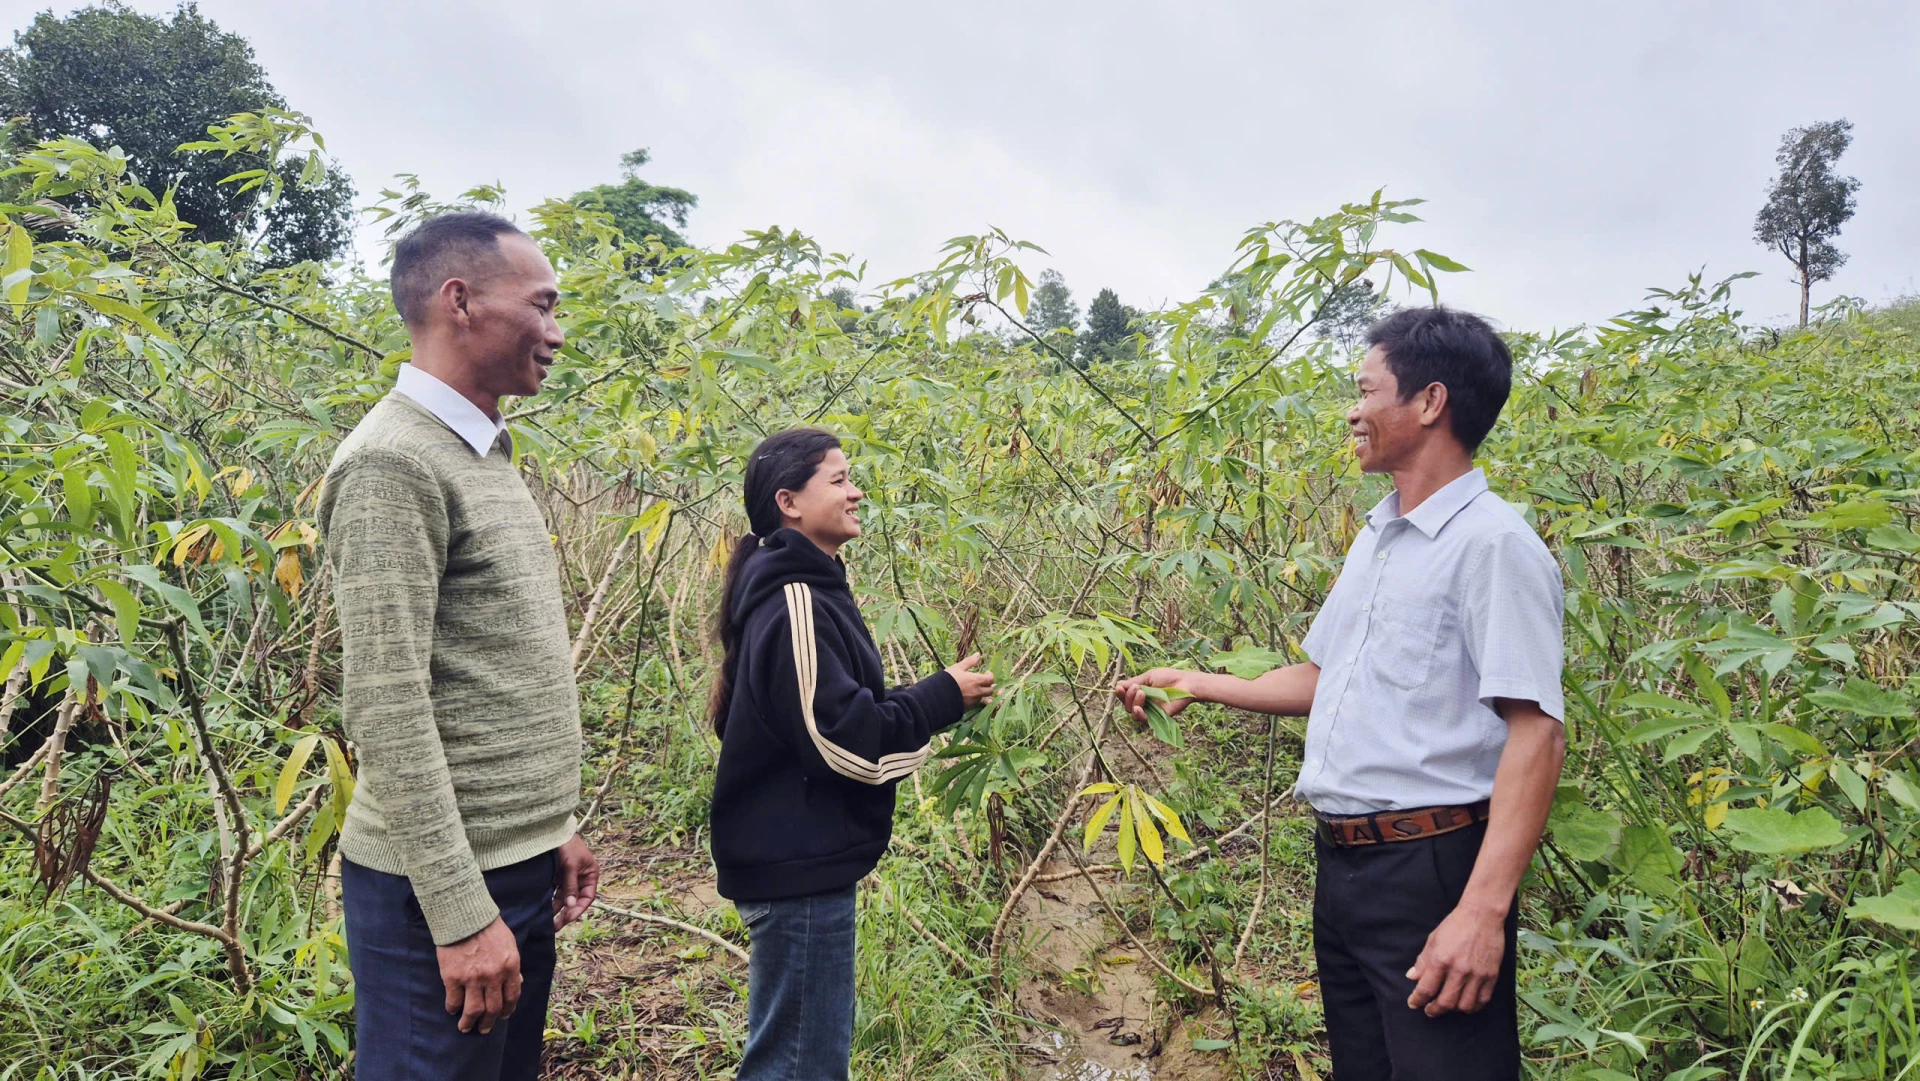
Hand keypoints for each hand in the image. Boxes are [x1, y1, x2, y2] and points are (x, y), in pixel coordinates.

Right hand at [437, 916, 520, 1034]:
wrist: (464, 915)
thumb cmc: (488, 927)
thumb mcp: (509, 944)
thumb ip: (513, 965)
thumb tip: (517, 983)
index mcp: (510, 966)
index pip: (512, 996)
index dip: (507, 1009)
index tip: (503, 1015)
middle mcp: (493, 976)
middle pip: (493, 1008)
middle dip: (489, 1023)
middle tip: (484, 1029)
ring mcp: (472, 978)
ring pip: (473, 1011)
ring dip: (469, 1023)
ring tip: (466, 1027)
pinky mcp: (452, 978)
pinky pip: (454, 1001)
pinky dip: (453, 1009)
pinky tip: (453, 1010)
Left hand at [553, 834, 598, 929]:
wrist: (551, 830)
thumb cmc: (567, 845)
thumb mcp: (570, 866)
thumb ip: (570, 886)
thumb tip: (571, 906)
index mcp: (590, 874)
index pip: (587, 897)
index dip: (579, 909)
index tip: (568, 918)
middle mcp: (580, 878)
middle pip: (575, 900)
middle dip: (566, 913)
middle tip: (555, 926)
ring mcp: (567, 878)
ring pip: (563, 898)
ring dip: (556, 909)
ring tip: (546, 922)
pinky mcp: (556, 876)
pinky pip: (554, 892)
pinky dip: (549, 900)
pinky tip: (542, 910)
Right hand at [945, 653, 995, 706]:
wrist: (937, 696)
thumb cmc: (947, 679)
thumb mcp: (957, 668)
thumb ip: (969, 662)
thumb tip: (978, 655)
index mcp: (976, 680)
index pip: (990, 679)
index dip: (990, 676)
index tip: (986, 673)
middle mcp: (977, 692)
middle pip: (990, 690)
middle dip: (988, 686)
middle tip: (982, 681)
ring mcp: (973, 701)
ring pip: (983, 697)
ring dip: (981, 692)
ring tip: (974, 687)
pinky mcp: (968, 707)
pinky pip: (975, 703)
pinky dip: (975, 698)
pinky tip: (967, 694)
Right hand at [1114, 668, 1195, 722]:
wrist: (1185, 683)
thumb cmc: (1169, 678)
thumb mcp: (1149, 677)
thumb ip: (1134, 682)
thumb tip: (1118, 685)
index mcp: (1140, 693)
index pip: (1125, 696)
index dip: (1120, 693)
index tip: (1119, 687)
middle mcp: (1144, 703)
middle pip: (1127, 705)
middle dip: (1128, 696)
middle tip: (1136, 687)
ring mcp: (1150, 711)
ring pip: (1133, 712)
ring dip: (1133, 702)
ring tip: (1141, 693)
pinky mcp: (1157, 718)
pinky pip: (1143, 719)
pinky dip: (1138, 714)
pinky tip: (1139, 707)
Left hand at [1406, 903, 1506, 1015]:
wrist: (1482, 915)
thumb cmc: (1455, 925)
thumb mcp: (1433, 939)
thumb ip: (1423, 961)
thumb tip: (1411, 977)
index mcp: (1441, 960)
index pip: (1426, 989)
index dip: (1417, 1000)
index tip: (1413, 1004)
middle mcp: (1459, 970)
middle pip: (1445, 1002)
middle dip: (1434, 1010)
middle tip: (1430, 1010)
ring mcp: (1477, 975)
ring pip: (1464, 1005)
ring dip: (1454, 1009)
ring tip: (1449, 1005)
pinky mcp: (1491, 975)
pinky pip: (1483, 1000)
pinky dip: (1473, 1006)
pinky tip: (1467, 1003)